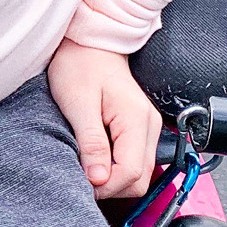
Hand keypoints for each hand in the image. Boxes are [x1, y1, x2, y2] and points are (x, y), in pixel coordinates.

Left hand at [48, 37, 161, 199]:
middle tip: (81, 176)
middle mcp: (149, 124)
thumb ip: (91, 142)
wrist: (87, 41)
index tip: (82, 182)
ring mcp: (146, 125)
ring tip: (85, 164)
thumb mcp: (78, 102)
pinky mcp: (138, 125)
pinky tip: (95, 154)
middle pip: (139, 177)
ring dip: (113, 176)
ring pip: (138, 171)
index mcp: (136, 119)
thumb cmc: (79, 63)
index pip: (132, 172)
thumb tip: (99, 180)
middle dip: (111, 185)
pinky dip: (115, 164)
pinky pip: (132, 157)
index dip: (106, 185)